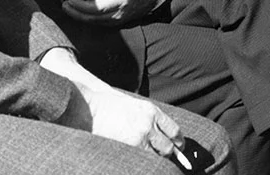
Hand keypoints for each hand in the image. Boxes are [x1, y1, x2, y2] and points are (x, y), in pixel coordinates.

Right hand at [42, 48, 183, 157]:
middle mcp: (149, 123)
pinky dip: (145, 163)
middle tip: (171, 160)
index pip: (173, 129)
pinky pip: (143, 160)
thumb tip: (156, 131)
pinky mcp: (130, 146)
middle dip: (170, 154)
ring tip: (155, 164)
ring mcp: (140, 136)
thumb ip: (146, 117)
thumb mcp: (133, 105)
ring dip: (157, 161)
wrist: (90, 108)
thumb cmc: (107, 105)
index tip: (179, 146)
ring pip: (157, 156)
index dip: (178, 141)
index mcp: (152, 111)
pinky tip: (143, 165)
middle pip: (168, 146)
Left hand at [62, 0, 159, 24]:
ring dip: (79, 17)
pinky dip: (85, 19)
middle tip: (64, 5)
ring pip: (94, 23)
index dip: (83, 6)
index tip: (71, 0)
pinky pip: (97, 23)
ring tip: (67, 9)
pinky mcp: (114, 23)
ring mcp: (116, 21)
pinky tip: (78, 13)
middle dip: (76, 13)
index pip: (98, 8)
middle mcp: (118, 15)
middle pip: (93, 18)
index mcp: (122, 2)